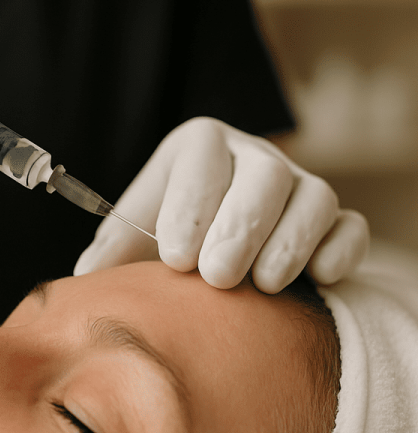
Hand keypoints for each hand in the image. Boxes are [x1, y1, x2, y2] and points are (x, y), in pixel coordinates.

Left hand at [74, 117, 368, 292]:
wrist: (212, 250)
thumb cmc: (165, 241)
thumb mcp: (130, 238)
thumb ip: (110, 253)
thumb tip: (82, 281)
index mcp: (198, 147)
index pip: (202, 156)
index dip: (192, 204)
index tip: (175, 257)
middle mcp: (253, 157)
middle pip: (264, 175)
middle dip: (242, 227)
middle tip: (217, 276)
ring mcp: (299, 186)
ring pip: (313, 197)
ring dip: (289, 242)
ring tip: (261, 286)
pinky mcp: (334, 221)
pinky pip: (350, 227)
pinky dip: (339, 251)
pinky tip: (316, 278)